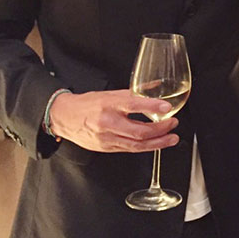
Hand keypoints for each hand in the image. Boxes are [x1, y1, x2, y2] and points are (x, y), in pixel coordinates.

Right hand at [48, 89, 178, 152]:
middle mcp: (108, 122)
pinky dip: (144, 147)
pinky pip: (129, 149)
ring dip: (157, 143)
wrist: (64, 117)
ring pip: (136, 145)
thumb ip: (134, 93)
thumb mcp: (111, 93)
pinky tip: (155, 143)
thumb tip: (155, 88)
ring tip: (171, 138)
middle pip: (139, 131)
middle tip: (174, 124)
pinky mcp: (105, 148)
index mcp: (109, 104)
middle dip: (161, 129)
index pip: (134, 105)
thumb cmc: (88, 104)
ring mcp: (106, 138)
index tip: (168, 107)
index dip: (153, 106)